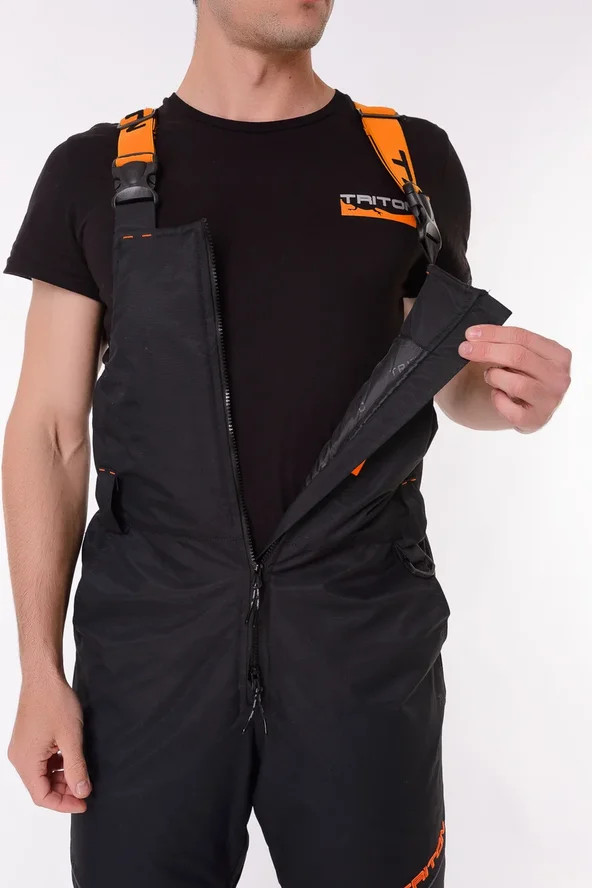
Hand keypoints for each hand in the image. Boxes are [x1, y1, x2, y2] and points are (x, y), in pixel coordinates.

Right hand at [7, 672, 91, 813]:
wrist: (44, 676)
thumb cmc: (55, 702)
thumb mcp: (71, 738)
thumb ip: (76, 768)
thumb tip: (82, 792)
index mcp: (25, 761)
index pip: (41, 796)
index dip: (64, 804)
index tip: (84, 803)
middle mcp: (19, 758)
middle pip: (41, 787)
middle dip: (64, 791)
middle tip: (86, 789)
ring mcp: (22, 748)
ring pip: (42, 774)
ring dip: (61, 778)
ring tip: (82, 774)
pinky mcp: (28, 740)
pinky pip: (41, 761)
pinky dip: (56, 765)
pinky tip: (72, 759)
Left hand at [458, 325, 571, 432]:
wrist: (522, 408)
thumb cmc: (519, 375)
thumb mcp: (518, 355)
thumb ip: (505, 343)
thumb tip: (474, 336)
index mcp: (559, 355)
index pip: (523, 337)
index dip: (493, 334)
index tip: (470, 334)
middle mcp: (559, 378)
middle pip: (519, 357)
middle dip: (487, 351)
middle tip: (465, 350)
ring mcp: (550, 401)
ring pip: (516, 383)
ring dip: (495, 376)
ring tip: (489, 376)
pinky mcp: (536, 420)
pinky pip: (510, 409)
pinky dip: (498, 400)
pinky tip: (496, 394)